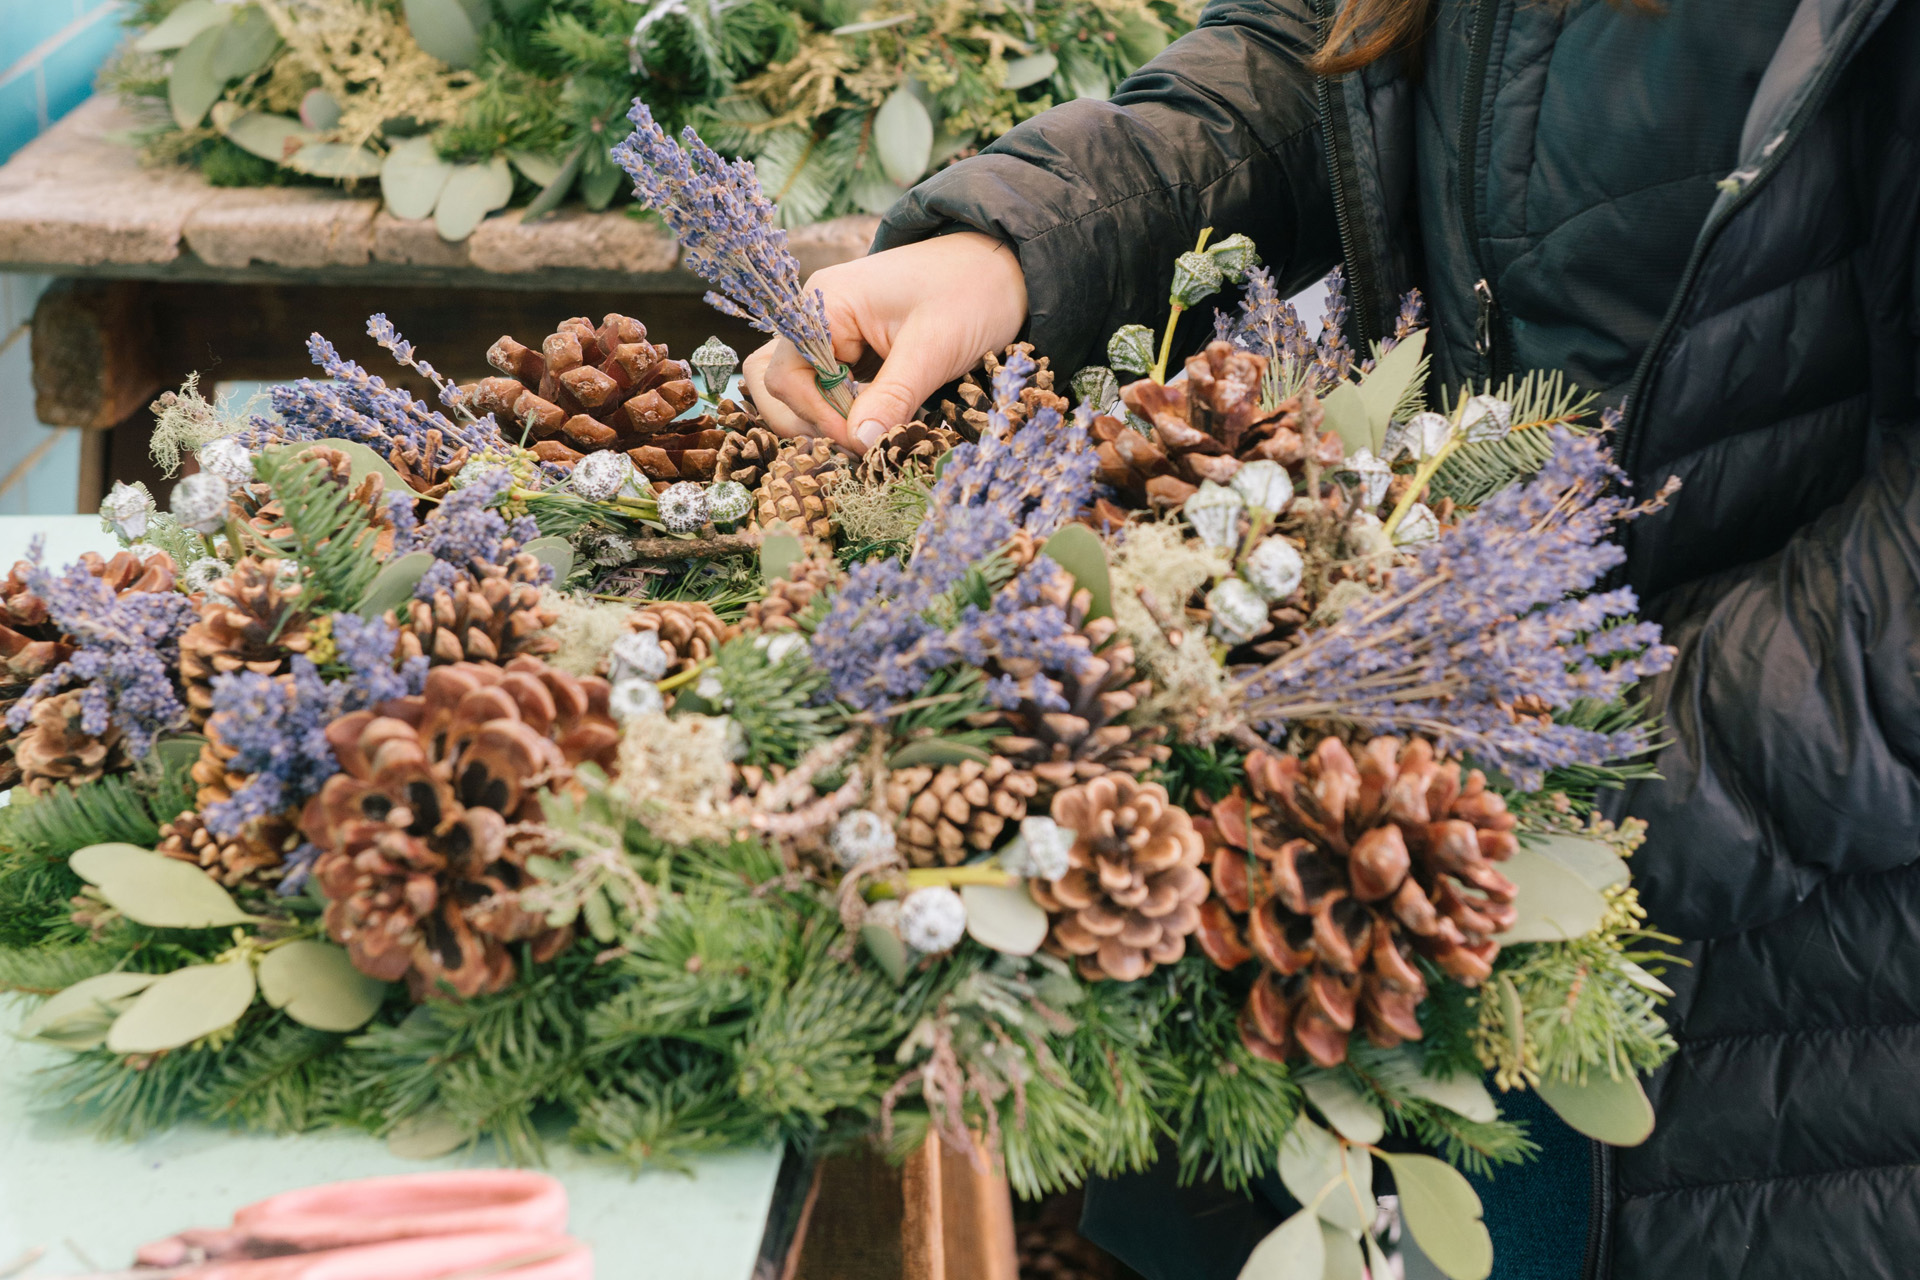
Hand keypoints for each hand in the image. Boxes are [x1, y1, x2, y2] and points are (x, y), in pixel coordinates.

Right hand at [741, 231, 1026, 452]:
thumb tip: (860, 443)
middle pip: (786, 387)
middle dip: (818, 423)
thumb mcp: (934, 348)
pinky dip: (854, 413)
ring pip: (810, 394)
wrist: (1007, 266)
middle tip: (864, 445)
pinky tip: (883, 423)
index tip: (861, 443)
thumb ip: (893, 396)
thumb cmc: (972, 292)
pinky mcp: (857, 349)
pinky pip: (837, 390)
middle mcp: (819, 316)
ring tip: (876, 436)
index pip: (789, 376)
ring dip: (836, 421)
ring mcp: (835, 333)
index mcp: (825, 303)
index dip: (818, 417)